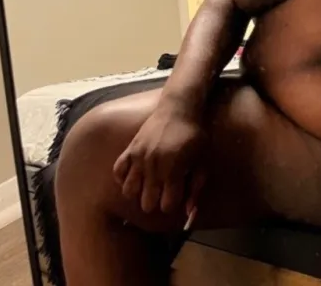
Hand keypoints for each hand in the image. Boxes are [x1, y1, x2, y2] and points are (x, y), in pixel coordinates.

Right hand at [113, 103, 206, 217]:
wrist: (179, 107)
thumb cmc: (194, 135)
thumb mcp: (202, 160)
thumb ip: (196, 188)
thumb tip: (188, 213)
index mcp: (174, 170)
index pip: (167, 205)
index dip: (173, 203)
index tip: (177, 193)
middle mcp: (154, 167)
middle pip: (147, 203)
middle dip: (156, 201)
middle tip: (163, 189)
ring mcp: (139, 158)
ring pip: (129, 192)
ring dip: (139, 192)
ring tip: (148, 184)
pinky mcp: (130, 149)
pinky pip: (118, 172)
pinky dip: (124, 177)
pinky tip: (135, 174)